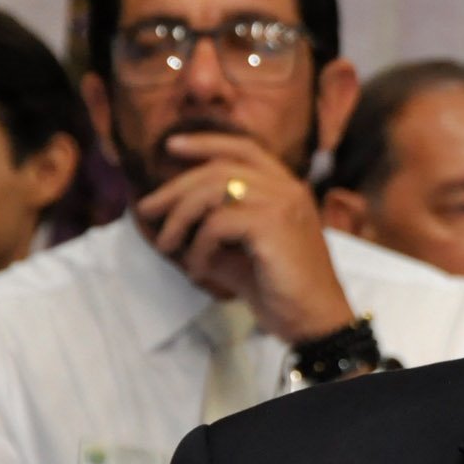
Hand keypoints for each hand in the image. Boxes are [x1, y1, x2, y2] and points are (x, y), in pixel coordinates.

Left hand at [135, 130, 355, 344]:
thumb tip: (173, 224)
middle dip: (174, 188)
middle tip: (147, 209)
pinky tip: (198, 270)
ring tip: (165, 245)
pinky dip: (198, 247)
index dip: (205, 143)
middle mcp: (286, 188)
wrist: (316, 320)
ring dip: (180, 219)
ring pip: (212, 191)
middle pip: (218, 168)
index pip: (242, 148)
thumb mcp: (241, 255)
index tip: (171, 147)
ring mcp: (282, 203)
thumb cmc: (283, 291)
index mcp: (285, 189)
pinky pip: (217, 224)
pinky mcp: (272, 225)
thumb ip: (214, 233)